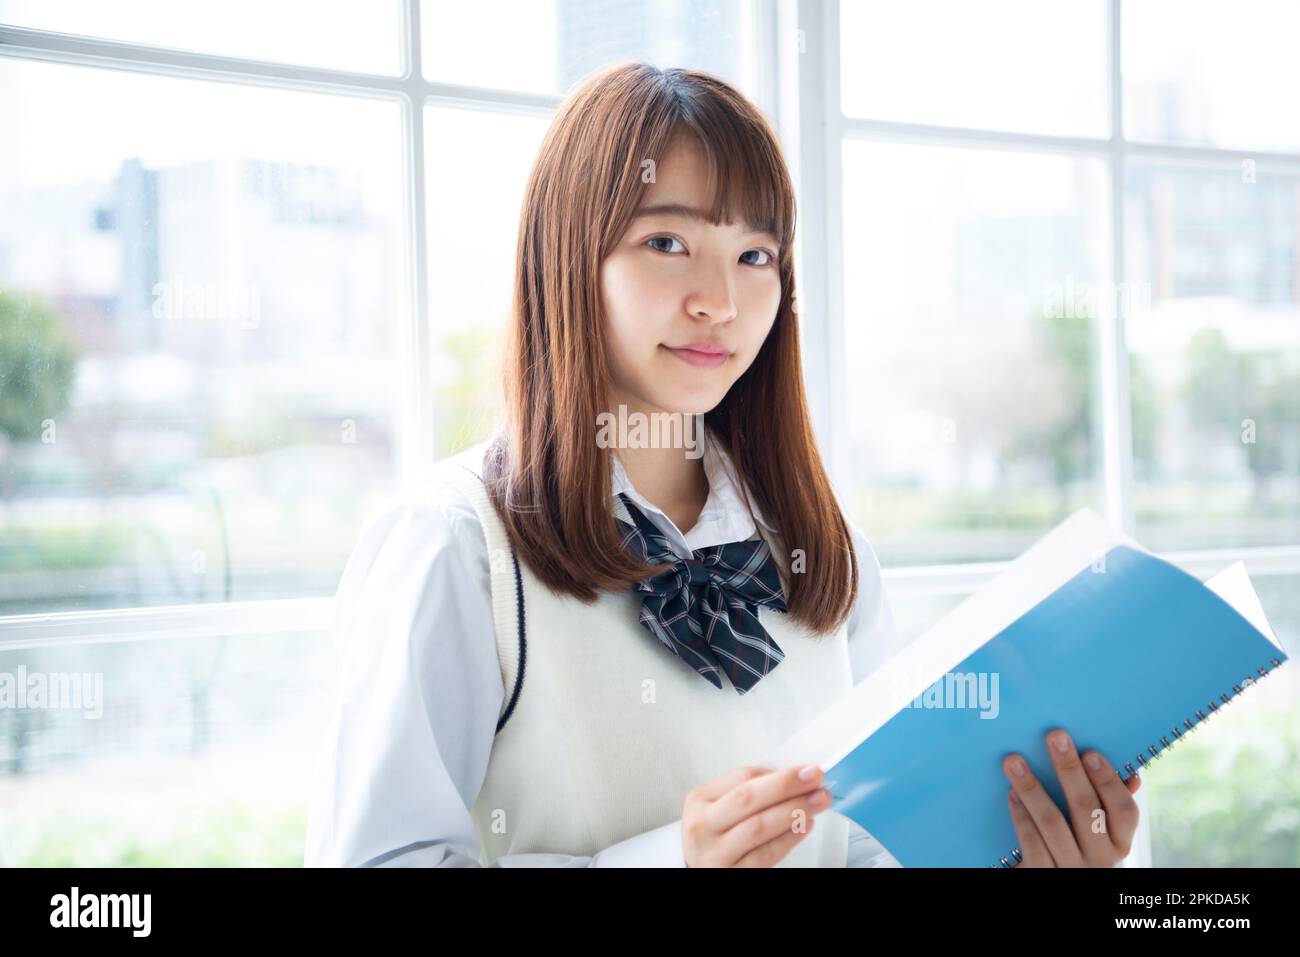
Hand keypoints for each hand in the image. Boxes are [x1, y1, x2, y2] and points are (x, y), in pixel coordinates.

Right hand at [681, 764, 830, 866]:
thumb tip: (792, 777)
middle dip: (786, 785)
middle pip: (747, 798)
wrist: (697, 870)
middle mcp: (702, 825)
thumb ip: (748, 791)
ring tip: (818, 801)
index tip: (806, 769)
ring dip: (793, 811)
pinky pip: (764, 855)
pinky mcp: (731, 874)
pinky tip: (804, 826)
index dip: (778, 773)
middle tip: (815, 777)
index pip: (742, 778)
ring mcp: (714, 853)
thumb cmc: (714, 834)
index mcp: (699, 800)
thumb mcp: (718, 807)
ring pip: (758, 827)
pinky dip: (788, 839)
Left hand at [1003, 728, 1141, 867]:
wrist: (1057, 882)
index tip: (1090, 752)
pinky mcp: (1042, 875)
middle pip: (1086, 809)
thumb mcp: (1102, 832)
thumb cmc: (1079, 845)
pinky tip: (1012, 795)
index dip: (1109, 781)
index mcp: (1120, 842)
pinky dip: (1021, 816)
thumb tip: (1132, 773)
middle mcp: (1101, 858)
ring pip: (1053, 824)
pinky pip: (1031, 843)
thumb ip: (1111, 802)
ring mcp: (1071, 868)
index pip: (1124, 811)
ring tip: (1014, 761)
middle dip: (1069, 770)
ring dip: (1032, 788)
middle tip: (1054, 738)